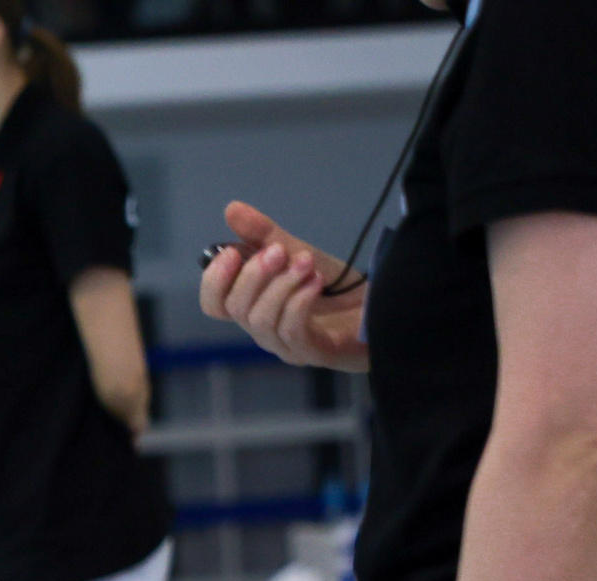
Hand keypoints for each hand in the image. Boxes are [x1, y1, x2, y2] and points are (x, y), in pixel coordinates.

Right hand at [198, 202, 368, 372]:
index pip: (214, 305)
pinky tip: (315, 281)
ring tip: (306, 262)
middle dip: (254, 275)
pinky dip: (299, 301)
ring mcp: (285, 346)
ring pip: (261, 320)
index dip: (215, 280)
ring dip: (282, 285)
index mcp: (254, 307)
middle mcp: (263, 330)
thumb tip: (232, 210)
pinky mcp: (311, 353)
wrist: (382, 307)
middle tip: (279, 251)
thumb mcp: (297, 253)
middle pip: (236, 309)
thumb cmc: (335, 287)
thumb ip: (265, 235)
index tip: (232, 252)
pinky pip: (291, 330)